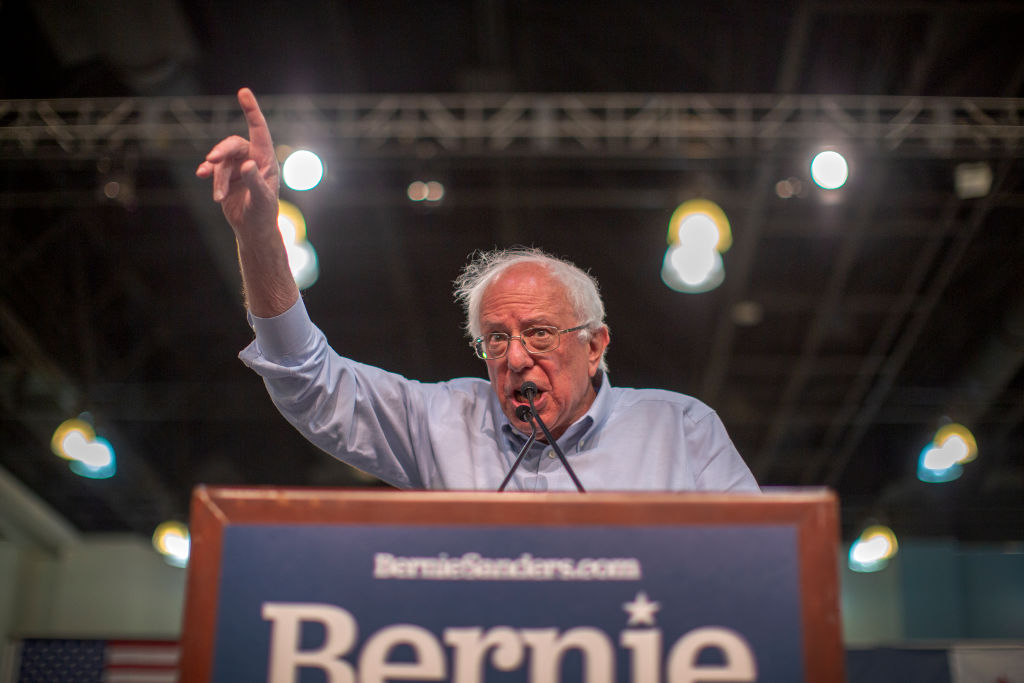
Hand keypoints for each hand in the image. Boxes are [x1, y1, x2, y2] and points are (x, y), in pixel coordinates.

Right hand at [196, 88, 279, 241]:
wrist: (252, 230)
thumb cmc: (263, 214)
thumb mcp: (261, 199)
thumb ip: (255, 181)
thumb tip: (248, 164)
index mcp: (267, 160)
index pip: (259, 130)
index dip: (251, 110)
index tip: (243, 91)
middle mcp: (253, 159)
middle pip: (233, 144)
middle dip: (221, 151)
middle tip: (211, 160)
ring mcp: (239, 167)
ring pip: (221, 161)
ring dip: (217, 177)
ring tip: (219, 197)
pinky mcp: (227, 176)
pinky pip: (213, 168)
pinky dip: (208, 172)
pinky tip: (202, 176)